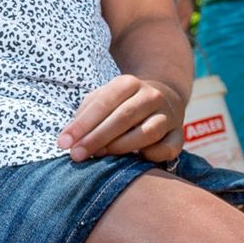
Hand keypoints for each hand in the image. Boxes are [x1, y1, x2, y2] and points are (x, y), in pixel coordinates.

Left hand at [63, 71, 182, 162]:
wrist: (162, 98)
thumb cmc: (122, 103)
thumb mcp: (103, 99)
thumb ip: (86, 113)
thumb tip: (70, 137)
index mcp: (129, 83)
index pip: (103, 103)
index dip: (82, 124)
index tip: (64, 143)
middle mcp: (151, 96)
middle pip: (123, 117)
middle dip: (96, 138)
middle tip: (77, 155)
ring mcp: (168, 115)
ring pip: (147, 132)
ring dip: (121, 147)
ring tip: (101, 156)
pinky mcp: (179, 134)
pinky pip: (168, 147)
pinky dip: (153, 155)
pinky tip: (138, 159)